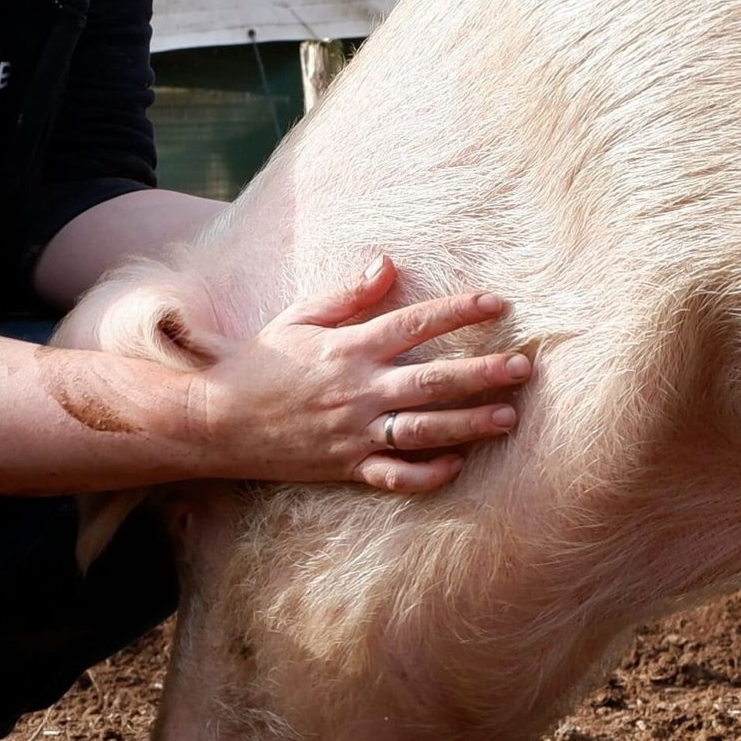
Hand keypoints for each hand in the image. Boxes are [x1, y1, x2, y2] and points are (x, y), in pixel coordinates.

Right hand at [194, 256, 530, 492]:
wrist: (216, 420)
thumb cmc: (258, 363)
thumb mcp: (299, 318)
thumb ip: (347, 295)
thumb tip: (387, 264)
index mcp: (349, 348)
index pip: (416, 323)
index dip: (459, 311)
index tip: (497, 303)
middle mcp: (358, 390)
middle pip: (433, 380)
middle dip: (483, 374)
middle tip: (524, 368)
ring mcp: (354, 432)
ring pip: (423, 429)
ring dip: (469, 424)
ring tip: (508, 417)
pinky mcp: (345, 467)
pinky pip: (394, 476)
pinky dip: (427, 474)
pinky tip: (457, 465)